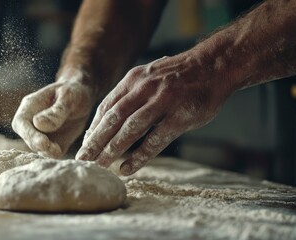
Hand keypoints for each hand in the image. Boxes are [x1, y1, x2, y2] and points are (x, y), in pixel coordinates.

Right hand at [12, 70, 95, 157]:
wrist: (84, 96)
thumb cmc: (73, 91)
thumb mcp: (67, 97)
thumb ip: (55, 111)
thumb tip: (38, 123)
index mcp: (29, 107)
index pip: (21, 123)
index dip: (29, 135)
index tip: (42, 142)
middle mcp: (31, 123)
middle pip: (29, 140)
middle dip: (40, 146)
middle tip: (55, 150)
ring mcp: (41, 135)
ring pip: (41, 150)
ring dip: (50, 152)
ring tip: (60, 150)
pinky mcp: (53, 145)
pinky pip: (53, 154)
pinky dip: (59, 155)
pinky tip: (69, 156)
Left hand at [76, 52, 232, 174]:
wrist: (213, 65)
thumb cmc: (178, 75)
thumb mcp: (149, 76)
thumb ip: (130, 93)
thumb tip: (109, 117)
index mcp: (134, 80)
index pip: (107, 106)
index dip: (94, 127)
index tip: (86, 143)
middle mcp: (144, 89)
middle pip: (113, 118)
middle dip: (95, 140)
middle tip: (82, 158)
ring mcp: (163, 102)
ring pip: (130, 130)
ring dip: (112, 149)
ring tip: (99, 165)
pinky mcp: (180, 117)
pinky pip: (155, 141)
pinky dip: (138, 157)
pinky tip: (127, 168)